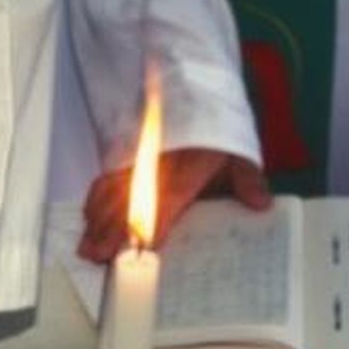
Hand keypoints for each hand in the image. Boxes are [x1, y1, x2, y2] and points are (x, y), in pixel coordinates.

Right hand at [78, 149, 269, 261]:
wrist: (198, 94)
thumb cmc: (215, 130)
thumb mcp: (239, 152)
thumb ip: (248, 179)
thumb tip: (260, 202)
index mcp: (186, 167)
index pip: (167, 198)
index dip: (155, 222)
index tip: (145, 245)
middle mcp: (157, 166)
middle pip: (130, 201)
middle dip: (112, 231)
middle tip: (98, 254)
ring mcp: (139, 163)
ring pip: (112, 193)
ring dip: (97, 221)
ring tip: (87, 245)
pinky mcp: (128, 160)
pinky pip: (106, 179)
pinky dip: (94, 199)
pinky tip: (88, 217)